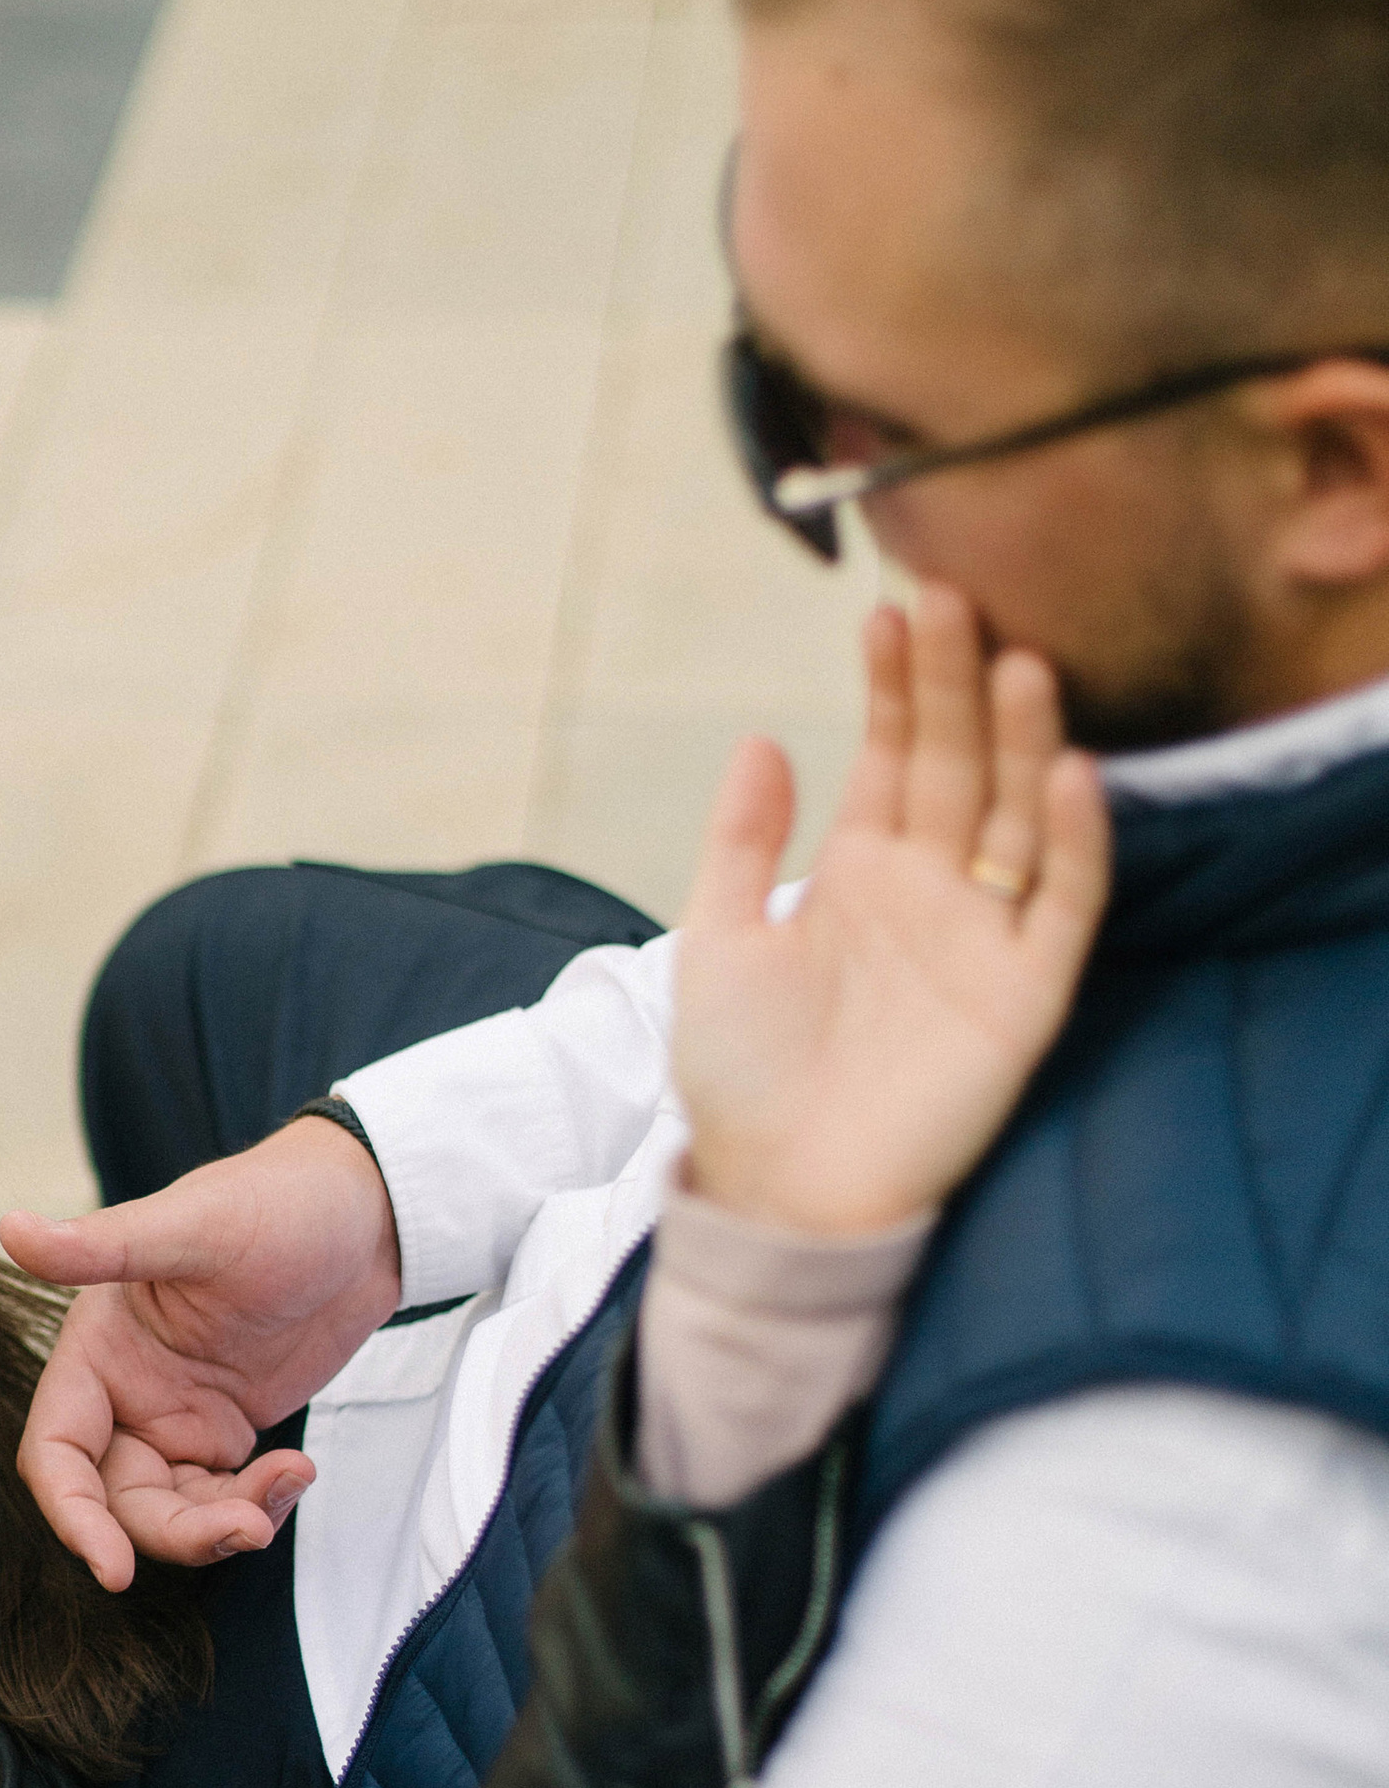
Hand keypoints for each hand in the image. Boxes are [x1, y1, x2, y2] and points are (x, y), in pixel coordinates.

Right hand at [0, 1122, 400, 1588]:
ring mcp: (177, 1415)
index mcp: (98, 1347)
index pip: (57, 1451)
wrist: (367, 1215)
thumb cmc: (277, 1204)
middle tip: (244, 1528)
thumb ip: (102, 1246)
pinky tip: (299, 1470)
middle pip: (115, 1499)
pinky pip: (221, 1498)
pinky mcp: (226, 1429)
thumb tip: (11, 1229)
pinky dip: (255, 1504)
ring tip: (287, 1481)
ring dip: (222, 1524)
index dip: (73, 1514)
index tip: (114, 1568)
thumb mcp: (194, 1227)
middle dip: (173, 1533)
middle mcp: (126, 1389)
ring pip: (170, 1511)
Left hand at [674, 581, 1110, 1237]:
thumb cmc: (738, 1076)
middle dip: (957, 685)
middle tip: (955, 597)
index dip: (894, 686)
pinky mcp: (1025, 994)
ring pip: (1016, 816)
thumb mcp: (717, 939)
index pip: (891, 753)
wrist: (776, 1190)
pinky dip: (1071, 843)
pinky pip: (1064, 907)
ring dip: (1022, 743)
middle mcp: (930, 888)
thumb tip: (761, 735)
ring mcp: (983, 935)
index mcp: (858, 870)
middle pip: (957, 764)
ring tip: (1019, 662)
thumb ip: (741, 841)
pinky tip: (1070, 775)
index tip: (888, 613)